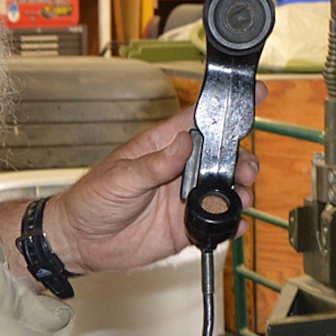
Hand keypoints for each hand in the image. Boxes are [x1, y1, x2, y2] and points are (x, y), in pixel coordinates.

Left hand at [43, 84, 264, 274]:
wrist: (81, 242)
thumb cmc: (92, 200)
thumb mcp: (120, 177)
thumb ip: (155, 163)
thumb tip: (183, 143)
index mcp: (164, 146)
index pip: (200, 119)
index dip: (226, 105)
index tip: (253, 93)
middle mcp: (180, 169)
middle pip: (223, 156)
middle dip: (241, 160)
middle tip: (244, 172)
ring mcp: (185, 197)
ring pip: (224, 189)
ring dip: (239, 192)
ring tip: (241, 199)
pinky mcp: (186, 226)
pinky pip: (216, 222)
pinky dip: (230, 223)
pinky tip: (235, 225)